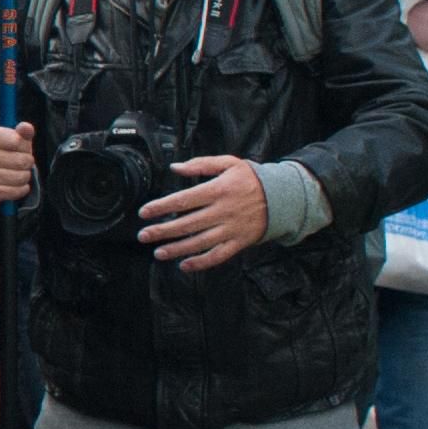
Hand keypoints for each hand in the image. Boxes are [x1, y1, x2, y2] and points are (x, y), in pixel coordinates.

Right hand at [0, 123, 36, 205]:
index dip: (24, 146)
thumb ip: (22, 132)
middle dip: (27, 162)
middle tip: (22, 163)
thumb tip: (26, 127)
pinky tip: (17, 185)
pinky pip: (15, 191)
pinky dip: (21, 189)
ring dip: (25, 176)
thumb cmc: (3, 153)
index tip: (20, 148)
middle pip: (20, 160)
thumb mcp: (13, 138)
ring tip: (20, 173)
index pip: (16, 140)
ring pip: (19, 177)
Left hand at [137, 150, 274, 271]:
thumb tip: (175, 167)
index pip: (183, 199)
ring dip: (177, 249)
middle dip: (163, 231)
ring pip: (200, 242)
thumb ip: (201, 165)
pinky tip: (184, 265)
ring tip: (158, 252)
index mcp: (219, 189)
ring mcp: (231, 228)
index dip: (162, 207)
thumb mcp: (229, 163)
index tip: (144, 212)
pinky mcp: (239, 242)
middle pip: (187, 223)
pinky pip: (218, 256)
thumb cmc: (252, 178)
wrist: (283, 196)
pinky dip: (201, 263)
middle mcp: (223, 211)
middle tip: (143, 235)